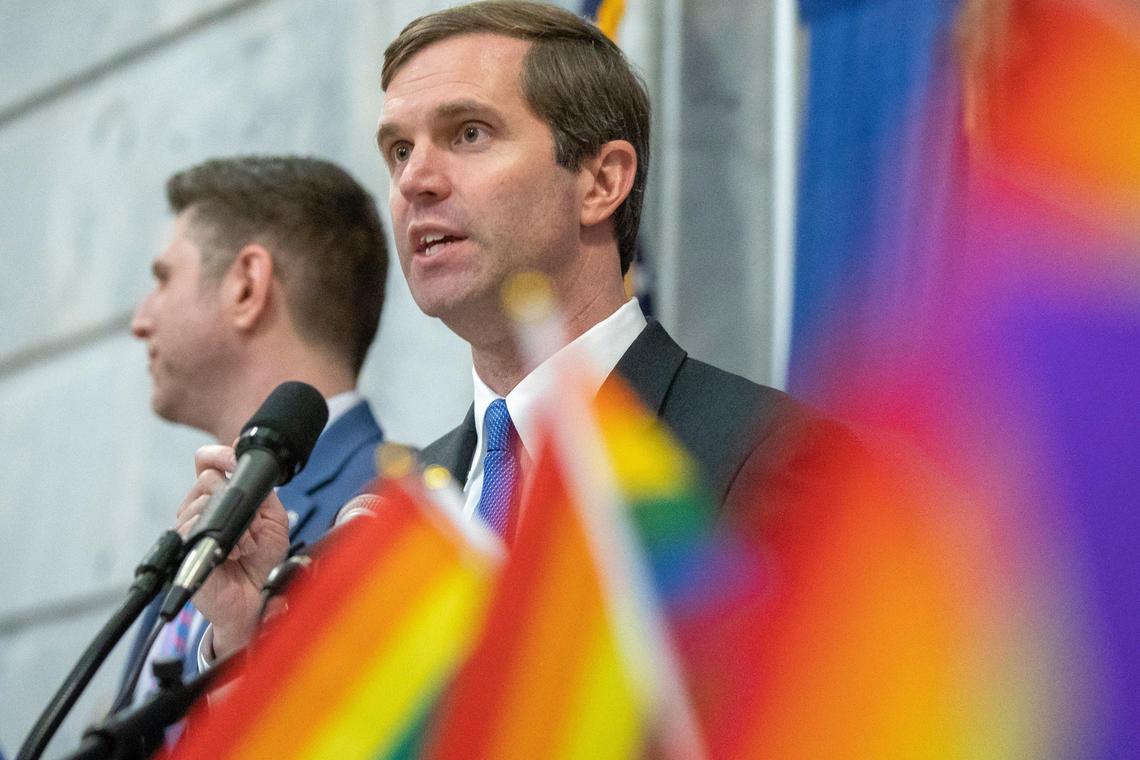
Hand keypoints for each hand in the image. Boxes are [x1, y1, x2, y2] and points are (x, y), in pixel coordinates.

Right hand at [174, 444, 289, 658]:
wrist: (256, 600)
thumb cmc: (261, 562)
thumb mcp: (273, 520)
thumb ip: (263, 492)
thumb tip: (247, 467)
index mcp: (220, 499)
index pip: (206, 463)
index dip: (218, 455)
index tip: (234, 459)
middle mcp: (201, 511)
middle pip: (206, 479)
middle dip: (236, 499)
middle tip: (253, 526)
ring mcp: (190, 529)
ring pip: (202, 501)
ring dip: (235, 523)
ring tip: (247, 545)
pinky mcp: (184, 549)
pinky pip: (192, 526)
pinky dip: (223, 537)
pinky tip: (235, 552)